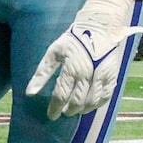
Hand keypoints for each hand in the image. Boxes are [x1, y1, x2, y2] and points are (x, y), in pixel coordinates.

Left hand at [25, 17, 140, 120]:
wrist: (99, 27)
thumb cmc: (73, 39)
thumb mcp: (54, 52)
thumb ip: (42, 73)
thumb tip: (30, 92)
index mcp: (71, 69)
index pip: (61, 96)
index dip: (55, 108)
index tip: (52, 116)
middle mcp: (87, 75)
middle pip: (77, 102)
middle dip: (69, 111)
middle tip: (64, 112)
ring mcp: (101, 76)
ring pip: (92, 102)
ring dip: (83, 109)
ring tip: (76, 110)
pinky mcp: (112, 75)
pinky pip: (106, 96)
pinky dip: (98, 104)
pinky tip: (91, 105)